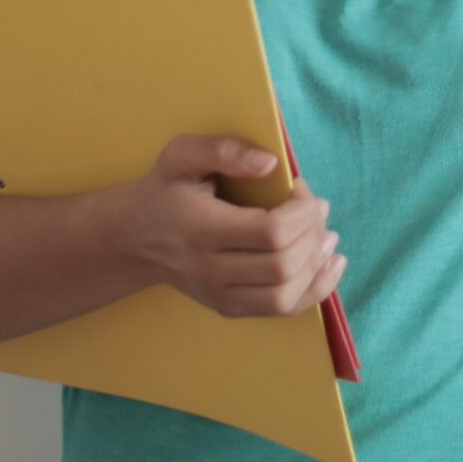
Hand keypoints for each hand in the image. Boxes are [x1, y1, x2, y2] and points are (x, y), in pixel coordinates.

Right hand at [118, 134, 347, 319]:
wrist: (133, 238)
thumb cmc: (164, 190)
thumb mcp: (181, 155)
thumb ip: (224, 150)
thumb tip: (271, 164)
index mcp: (200, 230)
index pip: (270, 234)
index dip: (301, 213)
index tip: (303, 189)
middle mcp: (209, 271)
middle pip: (282, 266)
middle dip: (312, 234)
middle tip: (317, 209)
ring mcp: (218, 296)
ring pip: (284, 295)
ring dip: (317, 265)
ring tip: (326, 236)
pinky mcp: (228, 308)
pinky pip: (280, 311)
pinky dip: (313, 291)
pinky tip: (329, 266)